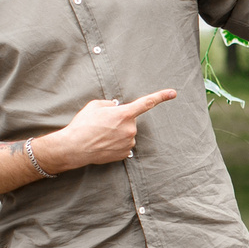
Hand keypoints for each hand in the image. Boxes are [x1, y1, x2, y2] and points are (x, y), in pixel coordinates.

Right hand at [51, 90, 176, 168]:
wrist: (75, 147)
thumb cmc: (83, 124)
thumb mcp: (95, 106)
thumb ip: (110, 104)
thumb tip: (117, 107)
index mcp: (125, 114)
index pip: (147, 102)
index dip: (161, 96)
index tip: (173, 93)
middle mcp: (130, 128)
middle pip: (130, 120)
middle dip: (119, 120)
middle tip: (102, 124)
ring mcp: (128, 143)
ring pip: (127, 134)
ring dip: (117, 133)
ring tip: (100, 135)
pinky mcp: (124, 154)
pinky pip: (123, 145)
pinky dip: (115, 144)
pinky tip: (103, 144)